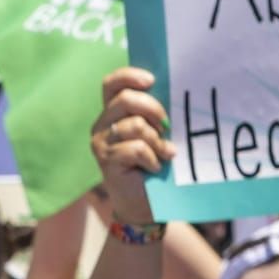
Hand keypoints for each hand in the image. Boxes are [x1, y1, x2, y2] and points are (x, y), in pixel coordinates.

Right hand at [90, 68, 174, 228]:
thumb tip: (177, 91)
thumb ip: (156, 113)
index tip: (151, 80)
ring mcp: (101, 142)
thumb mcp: (157, 131)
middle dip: (153, 109)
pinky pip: (135, 148)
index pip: (112, 83)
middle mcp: (102, 124)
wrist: (144, 202)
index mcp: (113, 111)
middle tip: (167, 126)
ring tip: (164, 154)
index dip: (129, 76)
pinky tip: (155, 167)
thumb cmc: (155, 162)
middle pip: (125, 100)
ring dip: (156, 140)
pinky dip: (152, 158)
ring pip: (134, 126)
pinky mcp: (106, 160)